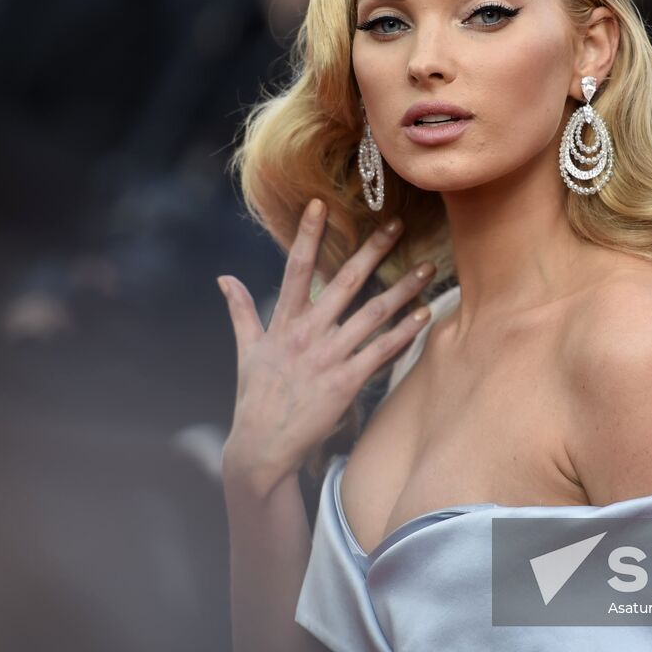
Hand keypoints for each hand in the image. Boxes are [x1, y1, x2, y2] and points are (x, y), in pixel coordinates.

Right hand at [218, 199, 435, 498]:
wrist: (262, 446)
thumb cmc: (255, 396)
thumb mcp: (246, 350)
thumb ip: (241, 310)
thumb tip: (223, 278)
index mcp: (283, 322)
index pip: (296, 268)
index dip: (308, 235)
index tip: (322, 204)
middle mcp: (307, 333)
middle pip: (345, 282)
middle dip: (373, 251)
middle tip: (397, 225)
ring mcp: (327, 357)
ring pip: (373, 313)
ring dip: (404, 289)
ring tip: (427, 268)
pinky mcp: (345, 382)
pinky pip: (381, 351)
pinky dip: (405, 333)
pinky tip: (425, 315)